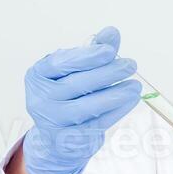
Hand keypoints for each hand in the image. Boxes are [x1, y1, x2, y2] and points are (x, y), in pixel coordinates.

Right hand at [22, 26, 140, 173]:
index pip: (60, 63)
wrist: (55, 139)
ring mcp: (52, 123)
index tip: (110, 51)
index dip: (86, 57)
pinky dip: (116, 111)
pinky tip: (130, 100)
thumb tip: (112, 33)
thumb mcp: (74, 71)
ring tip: (135, 85)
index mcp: (37, 76)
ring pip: (86, 107)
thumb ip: (93, 51)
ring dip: (114, 95)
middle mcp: (39, 100)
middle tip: (130, 65)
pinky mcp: (68, 141)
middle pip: (76, 84)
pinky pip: (96, 124)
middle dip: (107, 73)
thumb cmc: (66, 96)